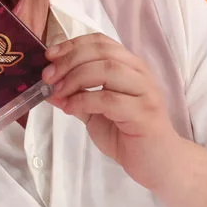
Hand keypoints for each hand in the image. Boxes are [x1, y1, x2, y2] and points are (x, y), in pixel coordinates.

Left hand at [43, 33, 180, 190]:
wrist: (159, 164)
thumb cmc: (128, 135)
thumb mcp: (94, 113)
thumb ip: (74, 98)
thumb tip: (46, 89)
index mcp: (129, 66)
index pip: (101, 42)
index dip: (73, 45)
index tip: (49, 56)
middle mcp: (139, 73)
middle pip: (102, 52)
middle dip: (69, 61)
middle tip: (48, 77)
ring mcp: (145, 91)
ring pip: (108, 69)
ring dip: (76, 78)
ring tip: (58, 93)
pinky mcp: (144, 112)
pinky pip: (109, 99)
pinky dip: (84, 101)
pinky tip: (70, 109)